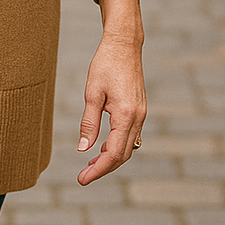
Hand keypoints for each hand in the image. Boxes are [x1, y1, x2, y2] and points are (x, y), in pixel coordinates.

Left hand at [77, 0, 145, 186]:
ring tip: (89, 164)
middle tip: (83, 177)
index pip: (114, 154)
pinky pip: (130, 136)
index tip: (82, 179)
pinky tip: (101, 146)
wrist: (124, 44)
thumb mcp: (92, 93)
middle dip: (103, 168)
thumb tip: (83, 149)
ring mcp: (141, 114)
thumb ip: (88, 123)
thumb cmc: (105, 64)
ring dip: (110, 158)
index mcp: (126, 115)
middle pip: (123, 155)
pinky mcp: (139, 109)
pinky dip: (116, 146)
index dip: (98, 169)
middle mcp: (138, 117)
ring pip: (128, 147)